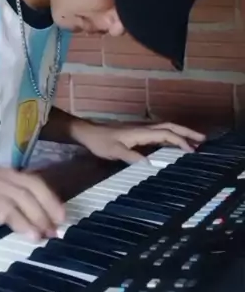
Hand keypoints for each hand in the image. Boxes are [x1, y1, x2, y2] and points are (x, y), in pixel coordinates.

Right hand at [0, 164, 64, 239]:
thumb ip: (9, 194)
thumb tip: (29, 213)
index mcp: (8, 173)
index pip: (36, 183)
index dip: (51, 199)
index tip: (61, 215)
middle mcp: (5, 178)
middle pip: (35, 192)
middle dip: (49, 211)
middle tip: (58, 229)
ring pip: (25, 202)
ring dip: (39, 219)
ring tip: (47, 235)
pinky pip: (10, 214)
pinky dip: (24, 224)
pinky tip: (31, 235)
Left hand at [71, 121, 204, 164]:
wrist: (89, 133)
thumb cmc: (101, 142)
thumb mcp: (114, 151)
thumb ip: (132, 157)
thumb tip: (152, 164)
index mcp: (141, 132)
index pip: (165, 134)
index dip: (180, 140)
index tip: (192, 150)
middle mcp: (143, 128)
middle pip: (169, 127)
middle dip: (187, 132)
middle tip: (203, 139)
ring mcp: (141, 129)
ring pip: (165, 128)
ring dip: (180, 133)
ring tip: (194, 142)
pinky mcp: (137, 133)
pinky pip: (159, 133)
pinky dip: (170, 136)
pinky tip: (174, 144)